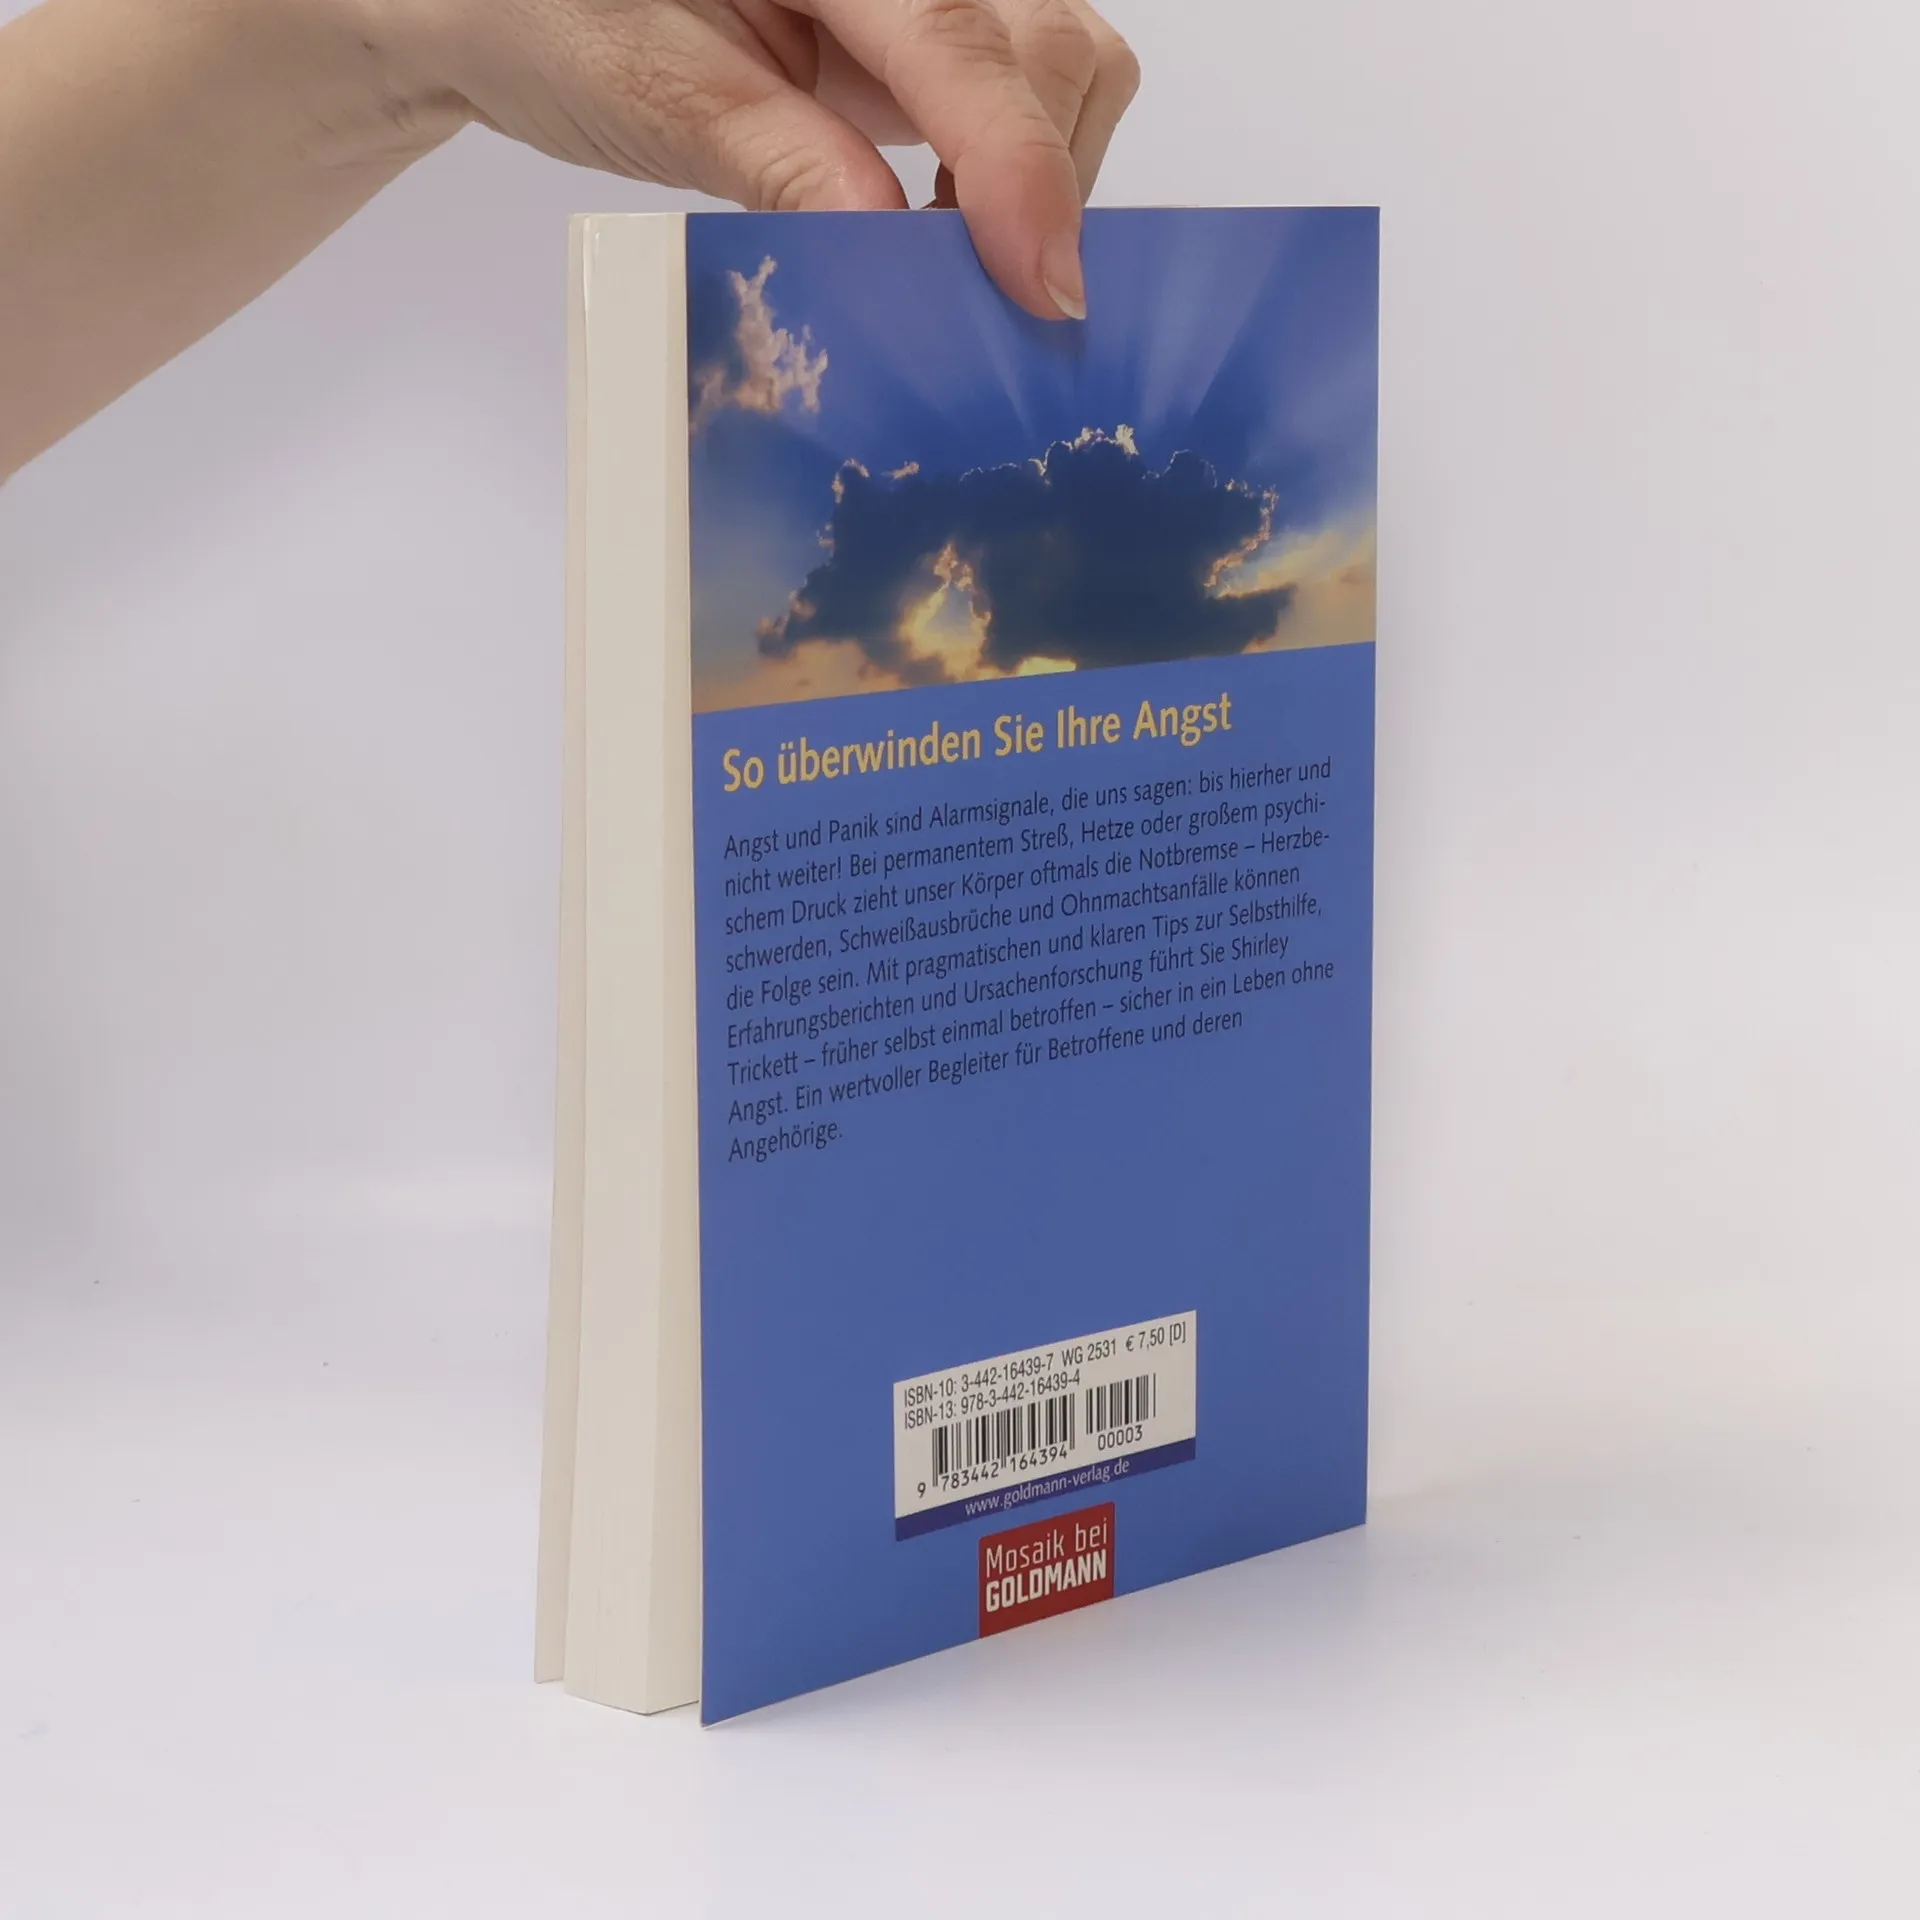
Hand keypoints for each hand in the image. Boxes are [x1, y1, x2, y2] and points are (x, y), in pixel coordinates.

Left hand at [363, 0, 1139, 317]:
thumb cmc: (555, 20)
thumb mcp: (654, 95)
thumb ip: (782, 161)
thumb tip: (895, 252)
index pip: (959, 40)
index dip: (1017, 166)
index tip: (1042, 287)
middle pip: (1050, 40)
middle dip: (1041, 172)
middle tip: (977, 287)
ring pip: (1063, 61)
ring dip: (1040, 172)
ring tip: (956, 250)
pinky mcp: (919, 32)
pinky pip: (1021, 86)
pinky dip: (1016, 167)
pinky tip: (952, 221)